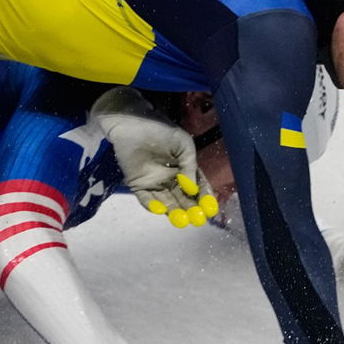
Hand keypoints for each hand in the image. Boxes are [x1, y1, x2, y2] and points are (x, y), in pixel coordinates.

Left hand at [89, 87, 218, 227]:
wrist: (132, 124)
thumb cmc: (160, 130)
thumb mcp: (184, 145)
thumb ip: (190, 167)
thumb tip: (193, 190)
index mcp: (184, 168)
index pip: (197, 187)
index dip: (205, 198)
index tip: (211, 209)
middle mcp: (171, 178)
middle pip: (183, 198)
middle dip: (192, 209)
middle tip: (199, 219)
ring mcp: (154, 183)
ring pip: (167, 202)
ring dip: (176, 212)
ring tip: (184, 220)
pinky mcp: (138, 184)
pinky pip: (146, 200)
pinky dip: (154, 206)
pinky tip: (162, 210)